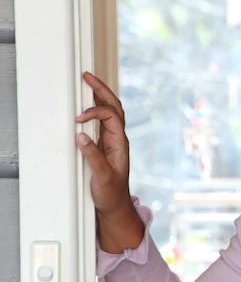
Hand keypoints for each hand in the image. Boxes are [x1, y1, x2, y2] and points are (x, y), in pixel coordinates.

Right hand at [75, 72, 143, 252]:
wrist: (115, 205)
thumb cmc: (111, 193)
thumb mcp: (102, 176)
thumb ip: (93, 157)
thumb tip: (82, 136)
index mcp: (120, 143)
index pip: (110, 116)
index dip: (95, 112)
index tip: (79, 119)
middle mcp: (118, 138)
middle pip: (113, 107)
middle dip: (101, 90)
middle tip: (87, 76)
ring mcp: (111, 140)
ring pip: (109, 111)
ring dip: (99, 95)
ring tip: (87, 82)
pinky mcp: (104, 145)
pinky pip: (101, 120)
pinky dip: (94, 108)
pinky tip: (86, 103)